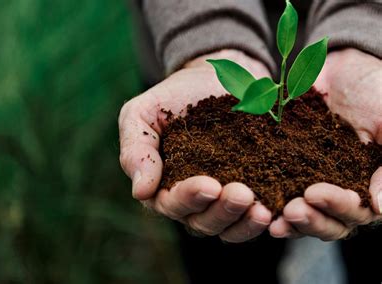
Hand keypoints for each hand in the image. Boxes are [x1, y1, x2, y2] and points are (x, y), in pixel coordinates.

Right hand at [119, 49, 272, 241]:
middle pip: (202, 222)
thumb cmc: (171, 98)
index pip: (171, 203)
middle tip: (242, 194)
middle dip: (221, 211)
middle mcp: (191, 201)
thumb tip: (141, 192)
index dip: (189, 198)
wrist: (212, 79)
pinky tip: (277, 210)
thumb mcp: (141, 115)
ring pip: (229, 227)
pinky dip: (264, 218)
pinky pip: (253, 216)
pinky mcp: (250, 191)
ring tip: (262, 210)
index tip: (209, 184)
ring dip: (244, 222)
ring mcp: (221, 200)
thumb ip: (136, 150)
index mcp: (162, 186)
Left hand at [269, 49, 381, 240]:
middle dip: (311, 219)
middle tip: (292, 209)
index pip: (358, 211)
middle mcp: (343, 193)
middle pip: (330, 222)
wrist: (341, 68)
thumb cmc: (376, 91)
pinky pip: (280, 194)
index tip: (315, 192)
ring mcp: (315, 184)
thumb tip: (379, 208)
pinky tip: (258, 206)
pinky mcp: (288, 173)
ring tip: (274, 220)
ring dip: (291, 221)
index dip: (339, 207)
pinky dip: (270, 203)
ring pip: (305, 216)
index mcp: (370, 185)